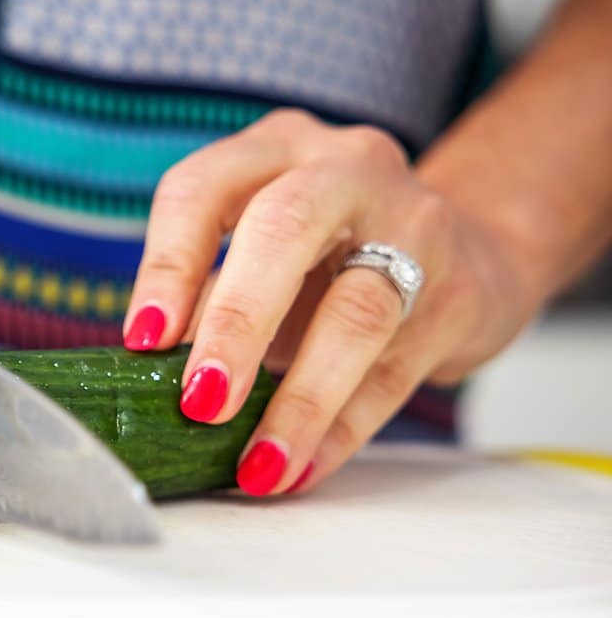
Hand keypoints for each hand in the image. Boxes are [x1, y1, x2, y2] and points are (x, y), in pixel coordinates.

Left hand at [125, 109, 533, 495]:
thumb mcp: (263, 256)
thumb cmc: (335, 258)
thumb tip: (151, 375)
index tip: (144, 341)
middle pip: (284, 229)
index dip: (166, 266)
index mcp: (275, 150)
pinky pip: (393, 371)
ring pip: (355, 311)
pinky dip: (341, 429)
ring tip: (259, 465)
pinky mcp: (460, 293)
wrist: (473, 255)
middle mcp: (346, 169)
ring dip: (299, 400)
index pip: (203, 189)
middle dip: (236, 323)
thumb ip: (209, 299)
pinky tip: (303, 467)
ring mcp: (415, 223)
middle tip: (202, 402)